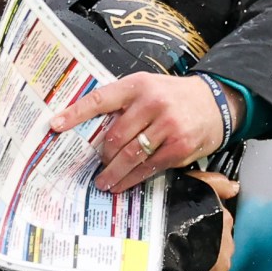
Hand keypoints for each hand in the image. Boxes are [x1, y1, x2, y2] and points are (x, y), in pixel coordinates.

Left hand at [52, 73, 226, 192]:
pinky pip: (148, 167)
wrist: (215, 103)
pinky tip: (123, 184)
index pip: (101, 99)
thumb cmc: (175, 98)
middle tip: (96, 166)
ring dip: (112, 173)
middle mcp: (152, 102)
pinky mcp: (178, 146)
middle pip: (114, 136)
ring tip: (103, 182)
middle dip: (102, 156)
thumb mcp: (149, 88)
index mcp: (138, 85)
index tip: (56, 124)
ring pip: (129, 155)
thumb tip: (93, 129)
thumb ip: (125, 104)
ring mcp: (167, 125)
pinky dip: (132, 179)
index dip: (76, 112)